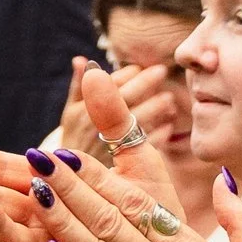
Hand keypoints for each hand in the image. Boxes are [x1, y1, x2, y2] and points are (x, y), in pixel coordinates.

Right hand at [51, 58, 177, 159]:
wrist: (71, 181)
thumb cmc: (74, 139)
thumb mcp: (71, 113)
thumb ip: (79, 87)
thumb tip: (81, 60)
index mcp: (83, 111)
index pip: (106, 86)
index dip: (124, 75)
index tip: (138, 67)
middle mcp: (96, 125)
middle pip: (125, 99)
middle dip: (144, 83)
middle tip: (161, 70)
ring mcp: (111, 144)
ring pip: (138, 121)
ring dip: (156, 107)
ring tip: (169, 99)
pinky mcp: (125, 164)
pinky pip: (146, 147)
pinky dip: (160, 134)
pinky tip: (169, 126)